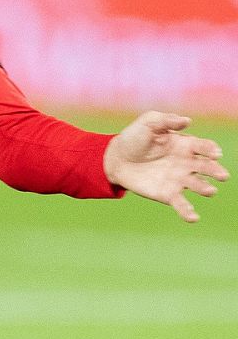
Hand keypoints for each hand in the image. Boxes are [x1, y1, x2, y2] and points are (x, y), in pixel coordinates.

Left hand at [103, 112, 227, 222]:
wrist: (115, 159)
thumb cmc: (134, 138)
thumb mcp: (147, 123)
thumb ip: (166, 121)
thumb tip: (187, 121)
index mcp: (185, 145)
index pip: (204, 147)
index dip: (211, 150)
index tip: (215, 153)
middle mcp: (187, 164)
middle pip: (206, 167)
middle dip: (216, 171)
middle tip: (222, 175)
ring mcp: (179, 180)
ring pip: (198, 186)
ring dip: (205, 189)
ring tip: (209, 191)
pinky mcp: (168, 195)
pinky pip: (181, 204)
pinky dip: (188, 212)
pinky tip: (193, 218)